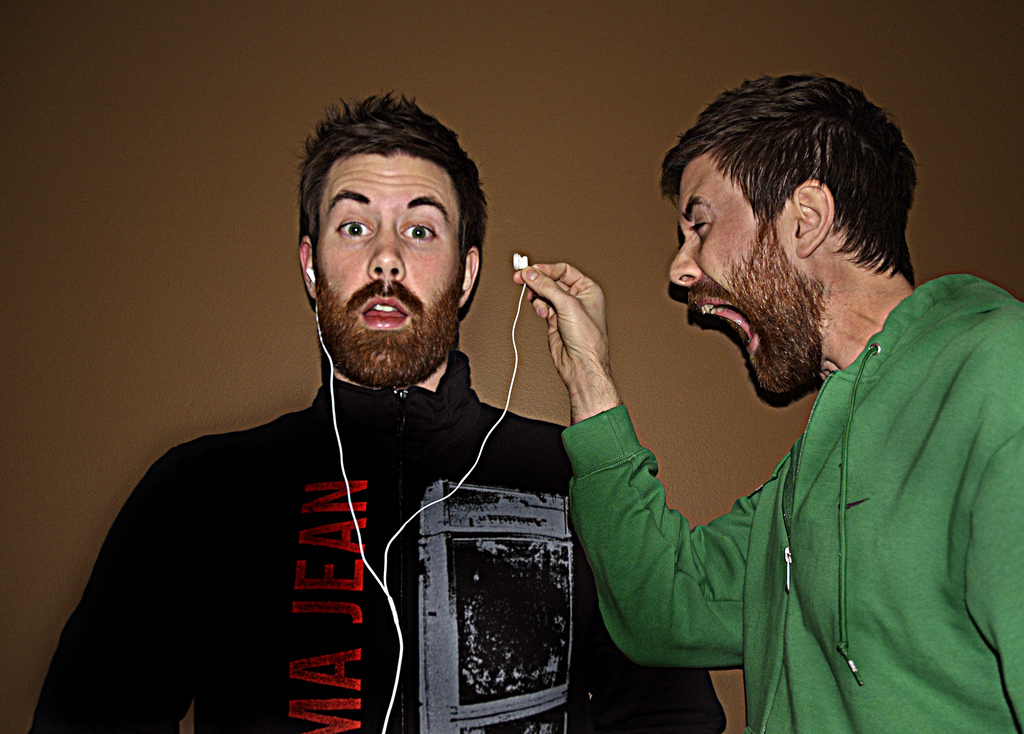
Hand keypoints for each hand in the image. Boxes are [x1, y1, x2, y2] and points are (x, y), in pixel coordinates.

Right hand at [514, 263, 621, 423]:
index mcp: (588, 289)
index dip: (546, 269)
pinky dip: (539, 307)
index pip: (563, 271)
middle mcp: (577, 298)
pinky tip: (542, 313)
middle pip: (551, 281)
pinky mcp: (555, 320)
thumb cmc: (587, 338)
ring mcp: (565, 309)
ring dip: (537, 295)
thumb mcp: (567, 305)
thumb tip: (531, 273)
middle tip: (520, 278)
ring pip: (545, 293)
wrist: (581, 365)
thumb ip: (547, 287)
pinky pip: (542, 306)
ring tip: (533, 298)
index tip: (530, 270)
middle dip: (537, 280)